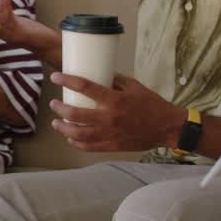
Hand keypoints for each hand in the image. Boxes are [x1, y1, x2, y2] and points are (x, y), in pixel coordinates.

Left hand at [48, 72, 181, 151]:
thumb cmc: (152, 104)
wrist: (167, 127)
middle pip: (74, 114)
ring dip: (63, 127)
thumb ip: (115, 80)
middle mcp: (108, 118)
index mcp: (114, 100)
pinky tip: (70, 138)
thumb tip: (99, 74)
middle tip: (54, 104)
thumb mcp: (134, 86)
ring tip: (56, 122)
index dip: (67, 81)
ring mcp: (109, 134)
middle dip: (59, 108)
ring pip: (77, 134)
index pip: (84, 87)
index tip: (56, 77)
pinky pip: (88, 147)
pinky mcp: (111, 146)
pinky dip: (76, 143)